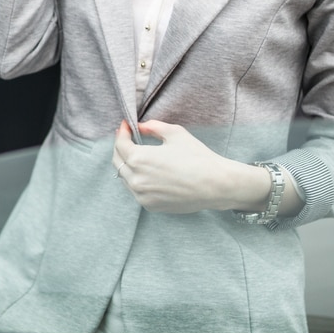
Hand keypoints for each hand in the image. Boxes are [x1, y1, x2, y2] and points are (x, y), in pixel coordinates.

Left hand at [113, 120, 265, 213]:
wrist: (216, 185)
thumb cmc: (197, 157)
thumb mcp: (175, 133)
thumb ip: (152, 127)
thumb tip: (139, 126)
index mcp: (139, 159)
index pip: (120, 144)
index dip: (121, 132)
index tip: (126, 126)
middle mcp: (136, 180)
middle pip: (117, 161)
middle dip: (120, 147)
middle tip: (127, 138)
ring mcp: (142, 195)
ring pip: (125, 177)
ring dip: (127, 164)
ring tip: (137, 154)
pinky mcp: (150, 206)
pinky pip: (136, 190)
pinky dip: (137, 179)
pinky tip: (147, 172)